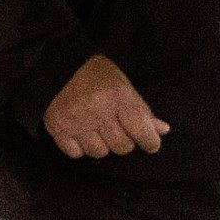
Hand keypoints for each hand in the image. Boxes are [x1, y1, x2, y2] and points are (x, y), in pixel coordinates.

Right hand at [44, 54, 169, 157]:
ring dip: (100, 143)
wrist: (62, 66)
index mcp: (117, 97)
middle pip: (122, 147)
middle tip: (115, 126)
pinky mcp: (57, 127)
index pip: (142, 132)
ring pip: (99, 152)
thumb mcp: (125, 89)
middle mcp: (96, 109)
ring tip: (95, 127)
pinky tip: (79, 131)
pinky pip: (76, 153)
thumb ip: (143, 112)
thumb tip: (163, 131)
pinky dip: (79, 146)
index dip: (150, 141)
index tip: (150, 142)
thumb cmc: (99, 79)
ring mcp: (75, 120)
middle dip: (122, 140)